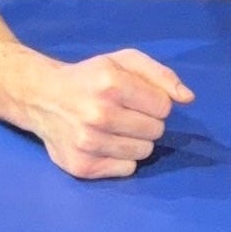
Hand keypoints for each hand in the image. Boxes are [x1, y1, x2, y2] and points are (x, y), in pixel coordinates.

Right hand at [31, 49, 194, 179]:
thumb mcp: (124, 61)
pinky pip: (127, 169)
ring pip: (143, 152)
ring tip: (115, 129)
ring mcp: (88, 143)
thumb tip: (188, 98)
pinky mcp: (82, 166)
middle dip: (146, 122)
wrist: (42, 97)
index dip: (154, 102)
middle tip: (124, 114)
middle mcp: (99, 114)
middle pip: (156, 131)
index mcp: (111, 83)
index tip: (136, 99)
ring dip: (135, 141)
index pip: (164, 107)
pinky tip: (104, 144)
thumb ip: (160, 74)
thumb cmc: (90, 77)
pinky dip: (121, 159)